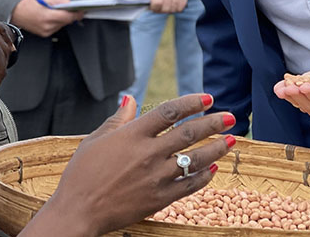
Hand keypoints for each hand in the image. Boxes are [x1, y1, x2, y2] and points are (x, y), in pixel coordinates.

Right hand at [10, 0, 82, 37]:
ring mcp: (46, 31)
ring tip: (57, 11)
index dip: (76, 14)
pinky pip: (57, 27)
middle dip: (70, 14)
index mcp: (47, 16)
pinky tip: (52, 16)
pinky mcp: (45, 34)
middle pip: (66, 21)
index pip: (67, 17)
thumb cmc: (28, 4)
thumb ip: (58, 0)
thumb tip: (69, 3)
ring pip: (62, 25)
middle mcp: (47, 26)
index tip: (82, 11)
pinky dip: (57, 21)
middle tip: (71, 8)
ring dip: (63, 18)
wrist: (16, 13)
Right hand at [23, 94, 235, 236]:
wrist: (78, 211)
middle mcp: (148, 153)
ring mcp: (155, 177)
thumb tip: (130, 98)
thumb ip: (118, 119)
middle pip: (189, 133)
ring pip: (195, 159)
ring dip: (216, 148)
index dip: (191, 103)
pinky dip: (204, 176)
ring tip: (231, 140)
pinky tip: (213, 169)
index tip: (208, 99)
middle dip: (214, 123)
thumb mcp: (95, 140)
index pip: (169, 112)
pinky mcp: (159, 199)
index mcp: (132, 135)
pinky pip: (189, 185)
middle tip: (230, 117)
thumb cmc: (82, 174)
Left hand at [120, 0, 186, 12]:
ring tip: (163, 3)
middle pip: (166, 7)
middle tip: (157, 5)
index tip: (152, 6)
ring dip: (168, 9)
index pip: (157, 3)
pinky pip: (181, 6)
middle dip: (161, 9)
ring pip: (174, 8)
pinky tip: (171, 2)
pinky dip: (176, 7)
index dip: (155, 8)